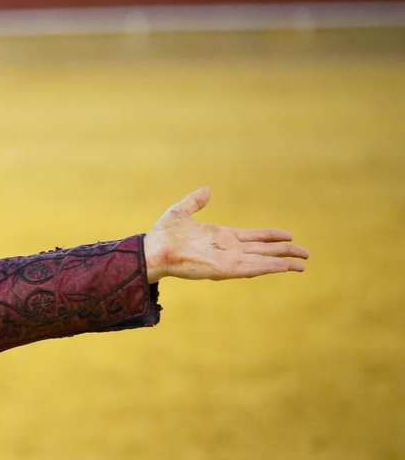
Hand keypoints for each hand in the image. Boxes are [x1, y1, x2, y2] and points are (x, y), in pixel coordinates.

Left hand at [143, 187, 308, 282]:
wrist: (152, 250)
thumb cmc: (162, 235)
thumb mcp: (180, 212)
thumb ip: (194, 202)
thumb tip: (206, 189)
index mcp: (221, 237)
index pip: (253, 236)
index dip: (271, 236)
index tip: (289, 235)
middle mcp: (228, 249)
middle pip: (264, 250)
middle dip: (285, 251)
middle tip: (306, 253)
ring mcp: (229, 260)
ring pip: (263, 261)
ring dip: (284, 262)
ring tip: (303, 264)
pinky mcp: (226, 269)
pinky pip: (253, 268)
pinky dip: (270, 267)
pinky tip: (286, 267)